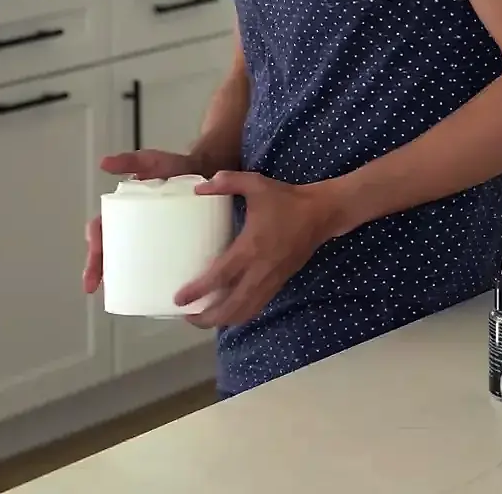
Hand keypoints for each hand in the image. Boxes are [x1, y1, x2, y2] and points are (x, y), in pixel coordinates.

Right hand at [82, 149, 200, 293]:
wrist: (208, 171)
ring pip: (127, 261)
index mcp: (124, 210)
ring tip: (116, 295)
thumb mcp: (152, 161)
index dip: (93, 247)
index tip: (92, 260)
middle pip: (108, 250)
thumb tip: (104, 163)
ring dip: (117, 279)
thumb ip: (131, 160)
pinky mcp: (170, 244)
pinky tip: (150, 296)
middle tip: (93, 286)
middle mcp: (132, 225)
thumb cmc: (175, 167)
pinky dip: (148, 281)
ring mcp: (150, 236)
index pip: (101, 230)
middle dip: (97, 268)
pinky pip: (154, 265)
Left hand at [174, 171, 343, 328]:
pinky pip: (257, 306)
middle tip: (187, 317)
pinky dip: (241, 314)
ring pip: (246, 311)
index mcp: (250, 247)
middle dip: (208, 317)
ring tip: (204, 319)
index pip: (220, 277)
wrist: (322, 213)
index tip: (179, 299)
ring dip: (224, 320)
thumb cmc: (286, 199)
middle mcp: (260, 270)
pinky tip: (229, 313)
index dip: (198, 291)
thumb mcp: (256, 184)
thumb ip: (228, 182)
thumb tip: (199, 188)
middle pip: (232, 306)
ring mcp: (272, 280)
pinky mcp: (280, 282)